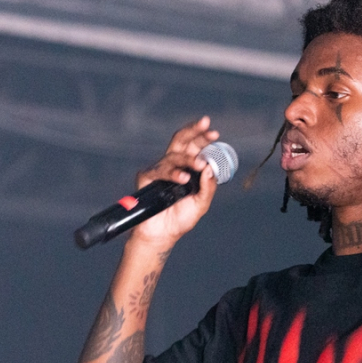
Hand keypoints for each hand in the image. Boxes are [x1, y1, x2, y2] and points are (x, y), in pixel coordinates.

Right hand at [129, 116, 219, 247]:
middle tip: (207, 128)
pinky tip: (183, 179)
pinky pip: (160, 170)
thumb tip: (210, 168)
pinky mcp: (146, 177)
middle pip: (182, 141)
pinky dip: (173, 174)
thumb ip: (208, 187)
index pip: (194, 146)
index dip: (203, 137)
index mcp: (186, 167)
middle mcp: (172, 164)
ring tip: (199, 165)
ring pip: (174, 156)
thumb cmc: (181, 218)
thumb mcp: (201, 203)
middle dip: (194, 132)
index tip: (215, 133)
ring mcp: (159, 169)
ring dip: (188, 159)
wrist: (162, 234)